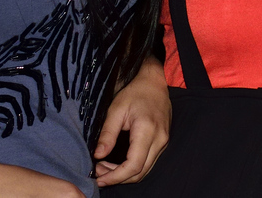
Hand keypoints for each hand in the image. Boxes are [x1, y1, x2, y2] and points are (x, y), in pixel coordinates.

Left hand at [93, 58, 169, 186]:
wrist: (154, 82)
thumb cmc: (135, 93)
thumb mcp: (116, 109)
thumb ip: (107, 134)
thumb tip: (98, 156)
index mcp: (147, 131)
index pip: (133, 165)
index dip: (115, 177)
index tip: (99, 178)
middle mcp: (159, 140)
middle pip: (140, 172)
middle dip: (118, 178)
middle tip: (99, 172)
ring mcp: (164, 142)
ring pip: (145, 170)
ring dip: (125, 175)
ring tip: (105, 168)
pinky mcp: (163, 142)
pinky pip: (149, 162)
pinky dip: (133, 168)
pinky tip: (119, 163)